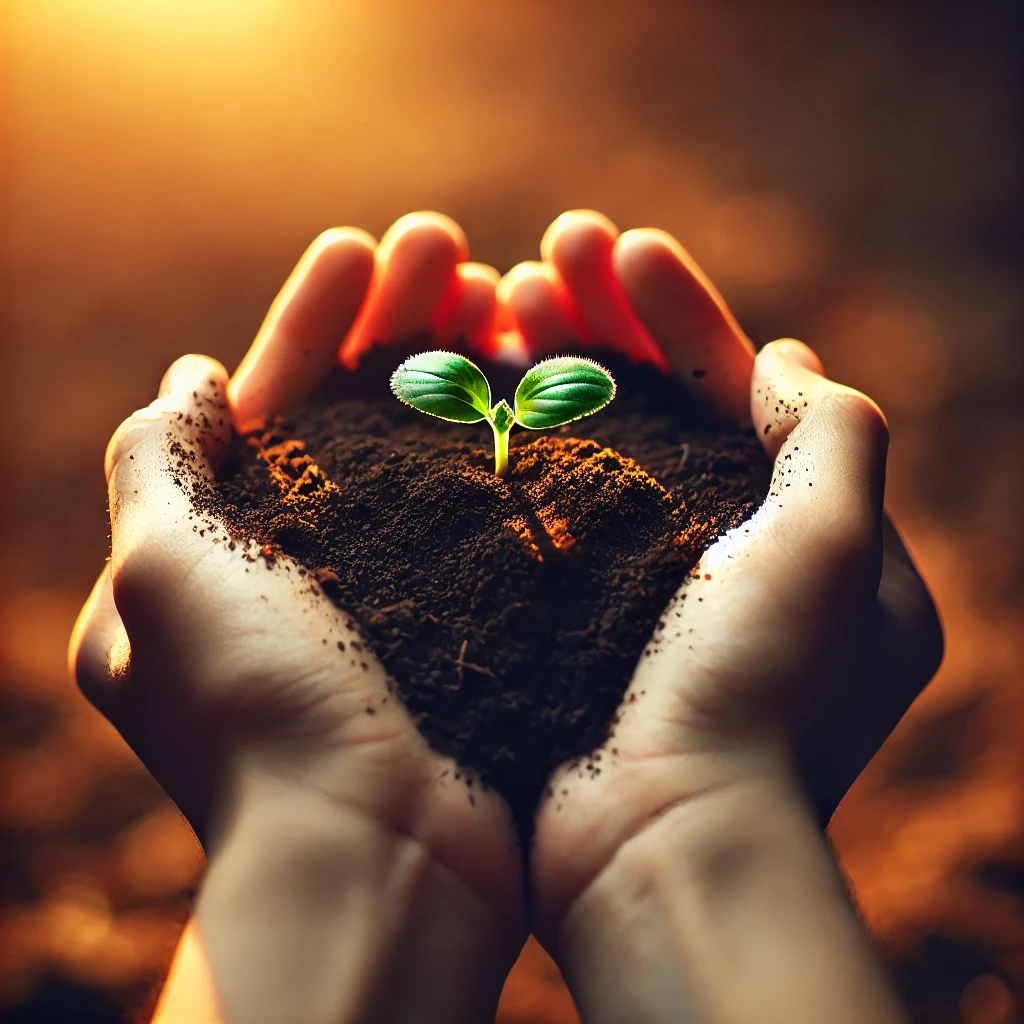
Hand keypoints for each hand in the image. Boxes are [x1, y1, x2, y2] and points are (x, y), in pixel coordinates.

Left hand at [69, 213, 524, 1023]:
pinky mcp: (478, 617)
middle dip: (399, 324)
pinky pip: (496, 506)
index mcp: (230, 550)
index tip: (364, 250)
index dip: (312, 323)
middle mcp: (318, 568)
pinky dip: (517, 440)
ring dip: (464, 366)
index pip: (271, 403)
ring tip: (512, 290)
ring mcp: (405, 594)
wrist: (378, 861)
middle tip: (453, 248)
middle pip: (361, 414)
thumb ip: (157, 466)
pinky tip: (552, 378)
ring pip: (437, 452)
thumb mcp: (160, 577)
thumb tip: (188, 382)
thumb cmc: (258, 719)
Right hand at [498, 211, 942, 1021]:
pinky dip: (509, 446)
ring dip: (550, 367)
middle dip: (607, 322)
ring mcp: (637, 591)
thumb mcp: (833, 554)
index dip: (683, 314)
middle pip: (661, 407)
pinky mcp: (568, 618)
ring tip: (493, 296)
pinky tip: (465, 388)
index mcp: (804, 538)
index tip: (620, 248)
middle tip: (543, 252)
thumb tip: (786, 360)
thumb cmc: (756, 701)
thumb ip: (831, 438)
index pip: (743, 392)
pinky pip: (540, 508)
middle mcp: (721, 560)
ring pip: (591, 449)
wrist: (659, 847)